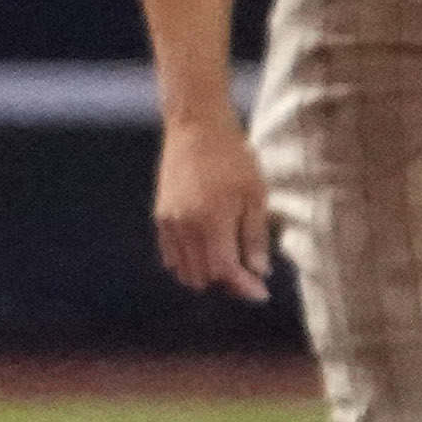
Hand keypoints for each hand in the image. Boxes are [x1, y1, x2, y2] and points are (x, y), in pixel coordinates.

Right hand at [151, 114, 276, 300]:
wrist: (195, 126)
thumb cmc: (232, 156)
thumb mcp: (254, 193)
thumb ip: (255, 236)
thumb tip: (259, 272)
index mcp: (211, 221)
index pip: (225, 271)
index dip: (243, 287)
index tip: (261, 294)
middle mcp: (185, 227)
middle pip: (202, 276)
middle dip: (227, 282)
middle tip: (248, 275)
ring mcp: (169, 222)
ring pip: (183, 269)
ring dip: (206, 274)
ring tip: (227, 262)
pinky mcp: (160, 215)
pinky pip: (169, 254)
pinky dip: (187, 262)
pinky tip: (205, 252)